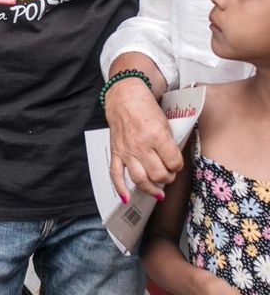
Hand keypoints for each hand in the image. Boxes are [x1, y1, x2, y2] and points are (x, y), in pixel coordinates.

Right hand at [105, 78, 182, 199]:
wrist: (124, 96)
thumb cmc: (145, 107)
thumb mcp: (165, 122)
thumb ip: (169, 143)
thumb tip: (173, 162)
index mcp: (156, 136)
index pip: (174, 163)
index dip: (178, 166)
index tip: (177, 164)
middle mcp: (140, 145)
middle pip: (159, 175)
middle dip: (168, 178)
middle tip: (169, 174)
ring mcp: (126, 150)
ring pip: (140, 179)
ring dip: (152, 188)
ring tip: (158, 190)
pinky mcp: (115, 152)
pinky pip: (115, 175)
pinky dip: (120, 189)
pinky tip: (126, 198)